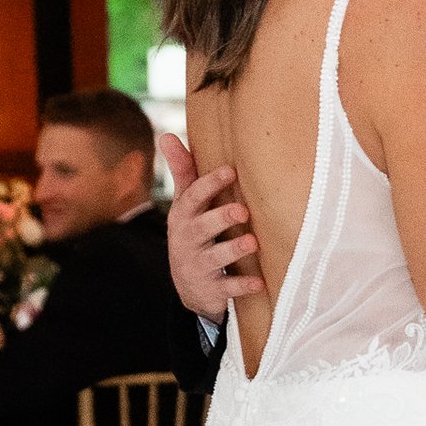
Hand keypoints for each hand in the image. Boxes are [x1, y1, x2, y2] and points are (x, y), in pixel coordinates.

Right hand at [164, 138, 258, 314]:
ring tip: (252, 242)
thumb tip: (166, 135)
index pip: (192, 197)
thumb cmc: (193, 232)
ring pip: (214, 258)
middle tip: (242, 210)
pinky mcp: (210, 290)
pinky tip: (259, 282)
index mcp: (184, 216)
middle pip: (201, 228)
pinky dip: (241, 285)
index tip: (229, 170)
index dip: (209, 184)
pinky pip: (226, 288)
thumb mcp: (185, 205)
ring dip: (233, 249)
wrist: (188, 286)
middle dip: (220, 218)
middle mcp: (187, 240)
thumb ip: (182, 171)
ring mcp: (198, 266)